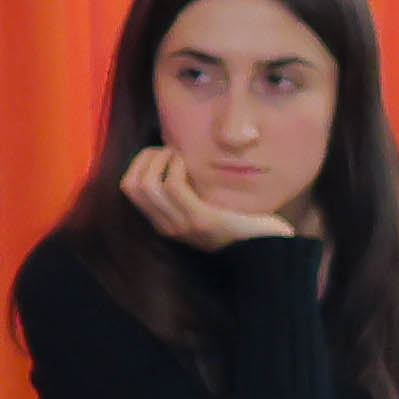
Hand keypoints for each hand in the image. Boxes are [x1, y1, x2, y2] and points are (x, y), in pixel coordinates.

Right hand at [116, 145, 287, 249]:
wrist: (269, 249)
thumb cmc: (241, 222)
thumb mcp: (204, 208)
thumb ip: (186, 194)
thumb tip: (173, 156)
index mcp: (164, 224)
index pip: (129, 188)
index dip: (139, 164)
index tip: (160, 152)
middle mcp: (167, 227)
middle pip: (132, 185)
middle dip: (145, 158)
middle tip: (168, 149)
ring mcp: (182, 225)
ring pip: (148, 184)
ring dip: (159, 159)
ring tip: (178, 153)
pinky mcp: (200, 219)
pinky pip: (173, 186)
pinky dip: (176, 166)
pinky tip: (188, 160)